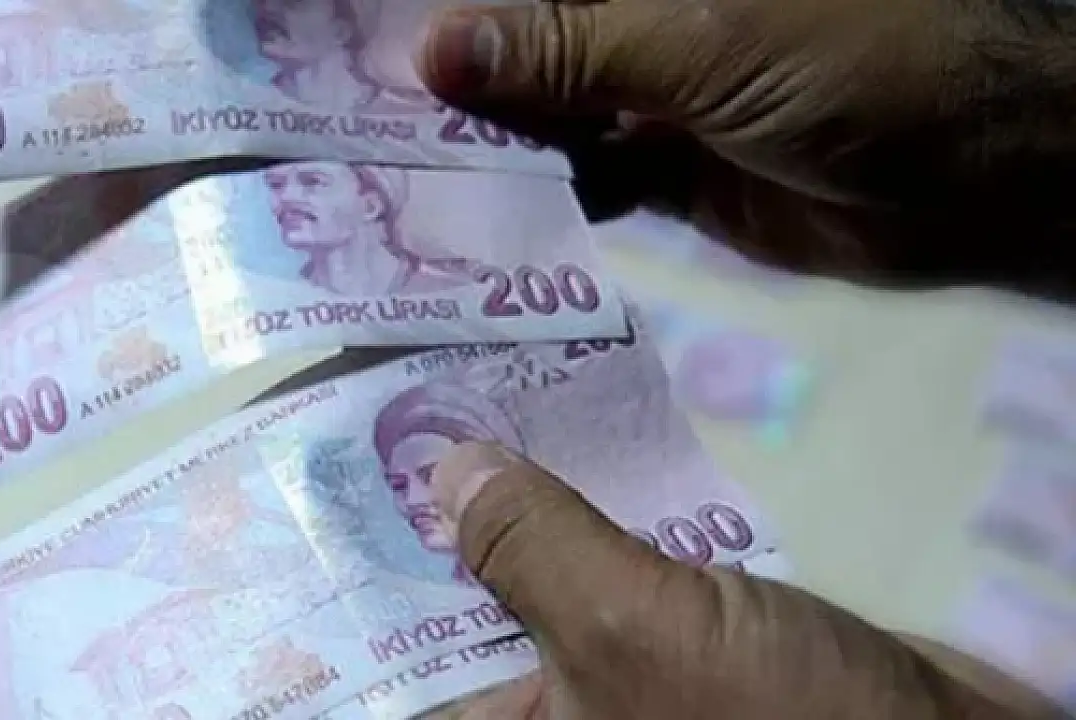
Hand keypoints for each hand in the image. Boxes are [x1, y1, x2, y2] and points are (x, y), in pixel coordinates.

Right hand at [416, 0, 1075, 294]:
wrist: (969, 160)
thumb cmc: (844, 61)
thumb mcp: (697, 42)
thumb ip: (568, 50)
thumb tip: (437, 51)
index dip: (453, 24)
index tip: (361, 60)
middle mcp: (632, 26)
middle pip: (524, 53)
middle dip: (453, 93)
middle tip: (358, 144)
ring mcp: (651, 98)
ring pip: (547, 122)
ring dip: (488, 156)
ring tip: (398, 193)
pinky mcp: (670, 174)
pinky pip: (589, 185)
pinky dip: (545, 206)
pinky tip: (484, 232)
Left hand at [417, 442, 1065, 718]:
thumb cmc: (773, 717)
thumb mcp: (628, 629)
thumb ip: (531, 548)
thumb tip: (446, 469)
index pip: (395, 661)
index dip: (354, 582)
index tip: (324, 489)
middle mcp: (542, 709)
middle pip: (452, 610)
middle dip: (427, 518)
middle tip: (391, 413)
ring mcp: (606, 673)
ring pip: (529, 577)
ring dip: (507, 500)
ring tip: (456, 400)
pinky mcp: (668, 636)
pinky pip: (600, 564)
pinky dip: (583, 508)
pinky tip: (559, 436)